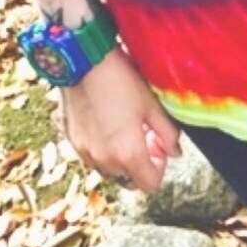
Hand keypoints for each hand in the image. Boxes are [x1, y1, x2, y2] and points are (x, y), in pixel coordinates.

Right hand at [55, 48, 181, 193]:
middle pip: (129, 180)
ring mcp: (85, 151)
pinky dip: (103, 148)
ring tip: (125, 129)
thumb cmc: (121, 79)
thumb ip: (168, 134)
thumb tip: (174, 151)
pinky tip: (107, 123)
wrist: (84, 61)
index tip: (158, 145)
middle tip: (144, 136)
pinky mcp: (71, 140)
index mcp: (128, 153)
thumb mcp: (152, 105)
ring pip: (109, 169)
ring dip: (120, 158)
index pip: (149, 185)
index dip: (159, 168)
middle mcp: (104, 159)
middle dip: (140, 164)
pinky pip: (92, 156)